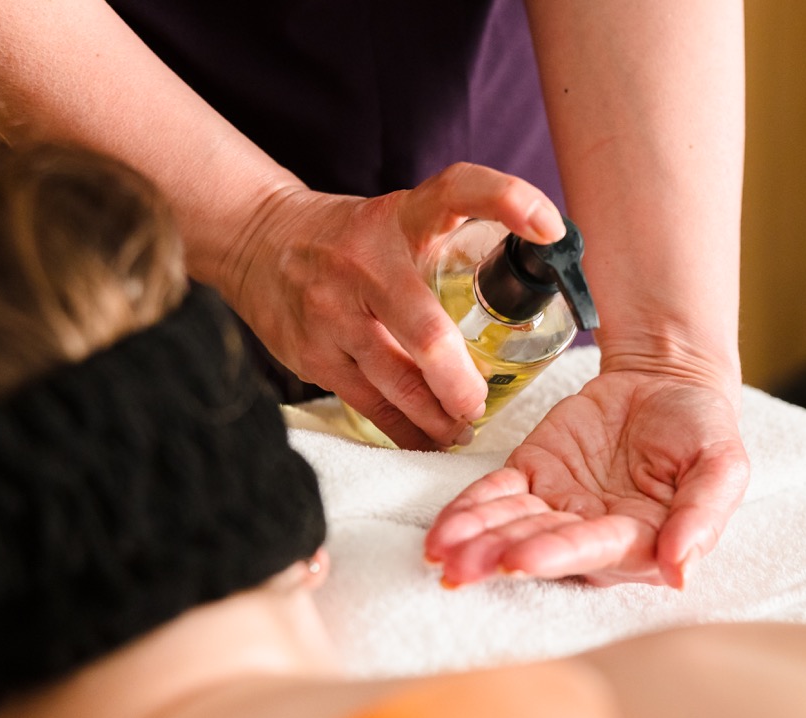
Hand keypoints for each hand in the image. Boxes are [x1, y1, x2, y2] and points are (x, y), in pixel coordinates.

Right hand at [222, 163, 565, 449]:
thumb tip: (543, 266)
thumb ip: (455, 240)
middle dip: (459, 381)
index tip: (549, 228)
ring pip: (397, 382)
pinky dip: (406, 429)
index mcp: (400, 218)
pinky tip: (431, 438)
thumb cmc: (354, 239)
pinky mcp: (313, 355)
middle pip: (426, 331)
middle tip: (478, 401)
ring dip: (439, 415)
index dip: (506, 199)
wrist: (256, 243)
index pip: (456, 191)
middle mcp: (366, 263)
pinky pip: (370, 404)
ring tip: (463, 426)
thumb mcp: (401, 218)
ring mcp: (333, 313)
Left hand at [425, 370, 749, 587]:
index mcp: (641, 541)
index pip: (593, 549)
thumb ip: (704, 515)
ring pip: (510, 525)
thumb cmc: (702, 430)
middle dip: (499, 555)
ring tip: (438, 552)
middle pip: (540, 545)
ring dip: (474, 540)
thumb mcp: (722, 465)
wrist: (668, 382)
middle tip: (460, 567)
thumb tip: (680, 571)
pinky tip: (441, 529)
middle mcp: (592, 533)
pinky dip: (467, 510)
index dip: (556, 554)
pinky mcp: (532, 475)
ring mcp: (557, 507)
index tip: (520, 560)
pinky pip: (494, 494)